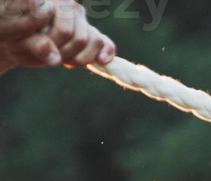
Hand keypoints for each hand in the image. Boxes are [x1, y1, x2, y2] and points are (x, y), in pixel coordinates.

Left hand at [0, 0, 114, 72]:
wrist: (22, 40)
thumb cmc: (18, 39)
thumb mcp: (21, 42)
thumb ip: (36, 46)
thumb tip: (53, 55)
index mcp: (52, 3)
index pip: (65, 31)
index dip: (57, 47)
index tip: (44, 52)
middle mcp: (69, 6)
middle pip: (81, 38)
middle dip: (68, 54)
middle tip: (54, 58)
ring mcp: (82, 19)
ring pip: (94, 42)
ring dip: (81, 58)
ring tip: (66, 60)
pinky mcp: (91, 33)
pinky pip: (105, 42)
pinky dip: (106, 52)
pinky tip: (101, 60)